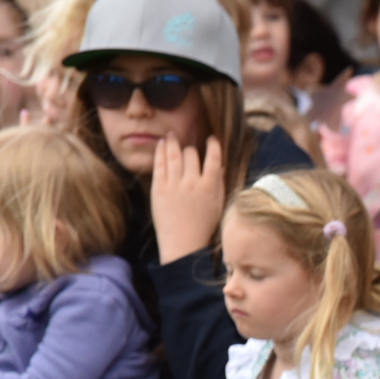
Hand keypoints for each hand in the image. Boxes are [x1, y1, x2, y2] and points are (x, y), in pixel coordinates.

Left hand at [150, 134, 226, 263]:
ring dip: (172, 142)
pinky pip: (159, 164)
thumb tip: (220, 166)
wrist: (183, 244)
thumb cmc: (203, 227)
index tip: (211, 139)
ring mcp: (174, 185)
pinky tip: (161, 144)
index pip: (214, 158)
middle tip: (187, 145)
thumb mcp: (218, 205)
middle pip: (191, 154)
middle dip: (190, 148)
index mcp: (210, 186)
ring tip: (170, 134)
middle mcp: (192, 182)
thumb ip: (219, 184)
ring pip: (174, 154)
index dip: (213, 145)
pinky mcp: (159, 188)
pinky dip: (160, 151)